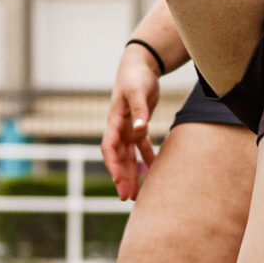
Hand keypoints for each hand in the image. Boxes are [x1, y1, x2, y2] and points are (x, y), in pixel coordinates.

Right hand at [101, 44, 161, 200]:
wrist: (140, 65)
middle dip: (122, 177)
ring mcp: (128, 127)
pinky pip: (142, 147)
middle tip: (126, 198)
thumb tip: (140, 130)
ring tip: (136, 195)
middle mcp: (119, 127)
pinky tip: (153, 173)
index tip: (118, 180)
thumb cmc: (137, 76)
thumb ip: (140, 111)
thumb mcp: (138, 91)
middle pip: (118, 157)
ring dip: (132, 173)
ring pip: (128, 156)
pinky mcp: (138, 125)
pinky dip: (147, 159)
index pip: (109, 147)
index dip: (113, 165)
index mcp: (115, 120)